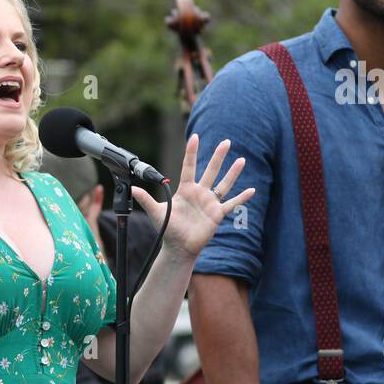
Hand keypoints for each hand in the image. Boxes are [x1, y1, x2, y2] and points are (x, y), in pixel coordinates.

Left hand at [131, 134, 253, 261]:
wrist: (178, 247)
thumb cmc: (167, 229)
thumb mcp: (156, 212)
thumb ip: (146, 199)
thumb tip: (132, 189)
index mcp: (185, 189)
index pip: (190, 166)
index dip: (192, 152)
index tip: (195, 136)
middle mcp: (200, 193)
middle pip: (211, 170)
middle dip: (218, 156)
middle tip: (226, 142)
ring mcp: (210, 203)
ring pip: (224, 184)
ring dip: (233, 173)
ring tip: (241, 160)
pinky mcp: (217, 214)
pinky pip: (231, 204)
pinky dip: (242, 198)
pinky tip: (252, 190)